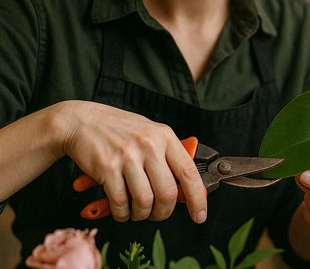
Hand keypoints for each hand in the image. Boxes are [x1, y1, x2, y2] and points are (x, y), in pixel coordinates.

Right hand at [57, 100, 206, 223]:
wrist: (82, 121)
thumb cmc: (118, 129)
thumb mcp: (149, 133)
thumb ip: (166, 157)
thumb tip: (183, 190)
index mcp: (164, 136)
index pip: (189, 172)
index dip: (197, 198)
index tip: (200, 215)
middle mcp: (149, 145)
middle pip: (167, 193)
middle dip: (163, 212)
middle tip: (157, 213)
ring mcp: (128, 156)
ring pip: (144, 202)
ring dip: (141, 214)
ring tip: (136, 210)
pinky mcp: (108, 168)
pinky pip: (120, 203)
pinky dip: (121, 213)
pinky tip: (120, 209)